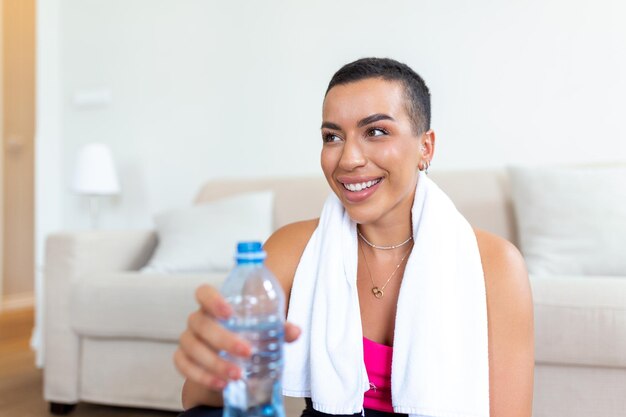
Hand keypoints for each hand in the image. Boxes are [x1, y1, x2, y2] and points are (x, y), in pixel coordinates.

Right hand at [173, 284, 300, 390]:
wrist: (230, 359)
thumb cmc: (245, 336)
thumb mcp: (262, 332)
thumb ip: (278, 329)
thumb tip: (295, 331)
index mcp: (215, 306)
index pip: (204, 292)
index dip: (213, 300)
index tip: (230, 313)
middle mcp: (198, 320)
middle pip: (201, 323)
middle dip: (223, 339)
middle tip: (247, 352)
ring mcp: (188, 339)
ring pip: (192, 347)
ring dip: (215, 363)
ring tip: (237, 375)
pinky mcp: (183, 359)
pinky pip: (184, 366)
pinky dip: (202, 376)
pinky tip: (221, 383)